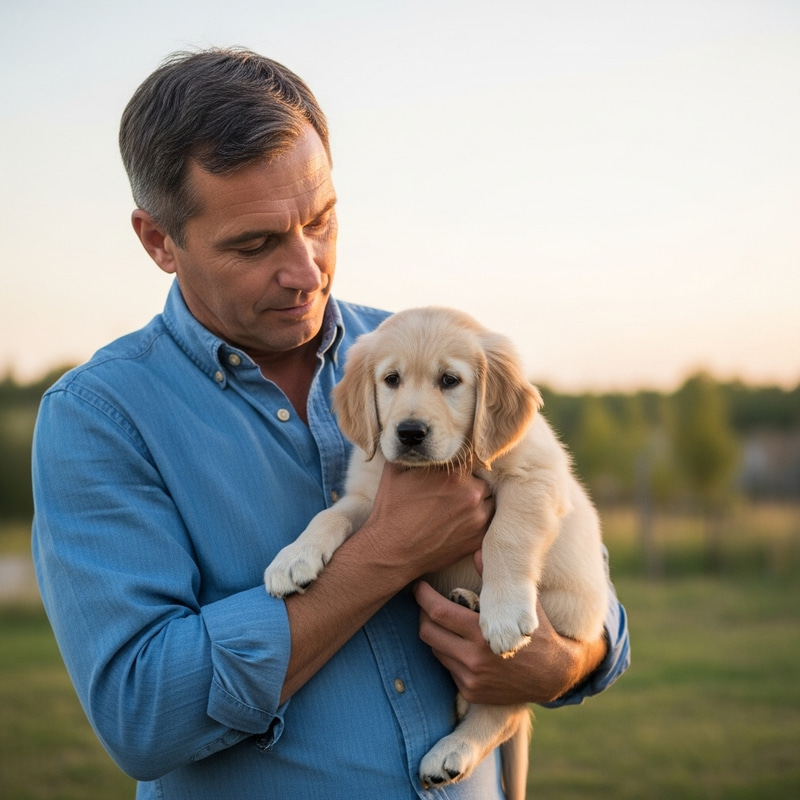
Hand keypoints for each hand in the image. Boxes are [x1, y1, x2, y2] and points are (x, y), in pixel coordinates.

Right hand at [360, 463, 493, 580]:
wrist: (390, 551)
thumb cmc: (391, 510)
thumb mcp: (396, 470)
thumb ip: (414, 451)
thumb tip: (418, 438)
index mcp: (454, 473)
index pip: (473, 458)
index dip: (463, 464)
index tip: (454, 471)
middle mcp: (472, 494)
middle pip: (485, 480)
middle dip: (473, 484)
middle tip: (455, 492)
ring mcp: (478, 519)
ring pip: (490, 502)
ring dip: (480, 503)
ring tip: (459, 508)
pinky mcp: (477, 540)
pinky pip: (489, 524)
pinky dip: (480, 522)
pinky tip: (462, 523)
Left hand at [414, 578, 606, 704]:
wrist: (555, 675)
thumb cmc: (538, 632)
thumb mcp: (522, 604)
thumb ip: (496, 580)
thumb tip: (476, 552)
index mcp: (482, 633)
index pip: (439, 612)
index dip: (423, 596)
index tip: (418, 586)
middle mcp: (473, 659)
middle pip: (428, 632)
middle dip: (422, 614)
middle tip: (425, 602)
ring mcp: (471, 679)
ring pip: (436, 650)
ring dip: (435, 634)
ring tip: (442, 621)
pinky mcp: (471, 693)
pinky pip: (448, 668)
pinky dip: (449, 654)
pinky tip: (458, 644)